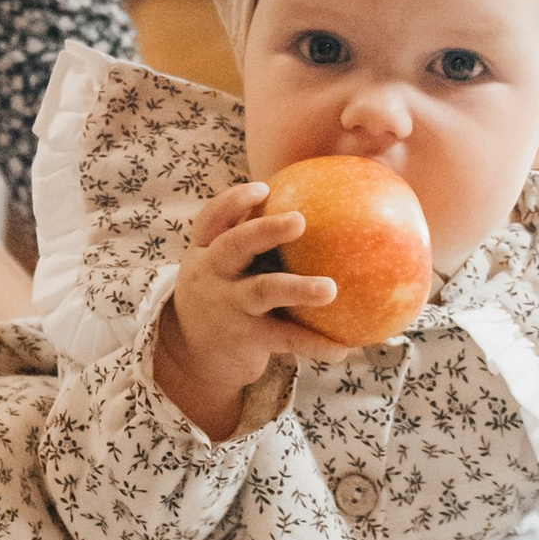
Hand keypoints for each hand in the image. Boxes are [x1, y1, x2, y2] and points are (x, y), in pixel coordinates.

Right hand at [153, 180, 341, 440]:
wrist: (194, 352)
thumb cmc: (224, 290)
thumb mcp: (223, 263)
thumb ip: (251, 235)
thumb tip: (313, 200)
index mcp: (207, 250)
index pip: (212, 219)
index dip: (234, 201)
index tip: (263, 187)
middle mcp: (212, 274)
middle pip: (232, 246)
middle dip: (263, 231)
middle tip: (299, 220)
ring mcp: (229, 306)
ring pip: (261, 292)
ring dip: (296, 288)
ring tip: (329, 289)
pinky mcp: (247, 338)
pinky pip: (285, 338)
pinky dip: (315, 343)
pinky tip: (344, 346)